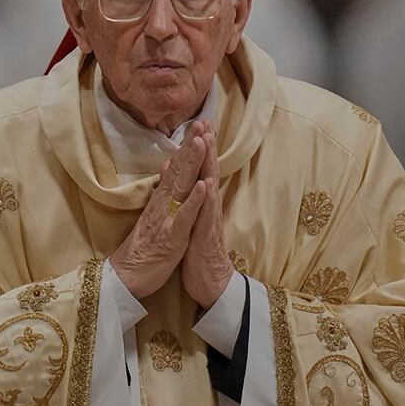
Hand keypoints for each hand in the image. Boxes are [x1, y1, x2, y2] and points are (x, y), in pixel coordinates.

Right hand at [111, 134, 211, 299]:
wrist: (126, 277)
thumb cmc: (144, 248)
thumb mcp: (154, 214)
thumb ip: (163, 189)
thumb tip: (169, 163)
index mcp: (163, 200)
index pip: (177, 167)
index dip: (188, 146)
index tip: (199, 124)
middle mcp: (165, 204)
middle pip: (180, 170)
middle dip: (192, 145)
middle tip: (202, 121)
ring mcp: (168, 218)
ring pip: (182, 187)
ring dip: (192, 164)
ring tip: (201, 141)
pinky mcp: (172, 236)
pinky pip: (185, 217)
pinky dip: (195, 201)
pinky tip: (203, 186)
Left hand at [179, 123, 233, 307]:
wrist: (211, 284)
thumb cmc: (200, 254)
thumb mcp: (195, 223)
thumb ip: (195, 202)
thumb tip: (193, 182)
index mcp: (203, 204)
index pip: (202, 170)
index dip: (201, 148)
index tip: (199, 123)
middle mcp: (208, 208)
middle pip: (208, 171)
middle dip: (207, 147)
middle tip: (206, 121)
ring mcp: (208, 220)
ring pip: (208, 188)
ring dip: (208, 164)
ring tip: (208, 141)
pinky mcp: (205, 236)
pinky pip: (206, 216)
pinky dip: (206, 199)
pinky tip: (206, 184)